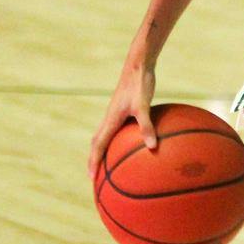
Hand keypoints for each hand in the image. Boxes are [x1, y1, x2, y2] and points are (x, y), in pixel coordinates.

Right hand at [89, 59, 156, 183]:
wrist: (138, 64)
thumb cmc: (140, 83)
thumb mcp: (144, 105)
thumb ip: (146, 125)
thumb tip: (152, 146)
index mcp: (111, 120)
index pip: (98, 146)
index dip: (94, 163)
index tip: (91, 179)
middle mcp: (109, 118)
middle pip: (97, 144)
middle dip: (94, 161)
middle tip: (94, 177)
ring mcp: (115, 114)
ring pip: (103, 136)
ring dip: (102, 151)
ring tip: (106, 165)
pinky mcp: (122, 110)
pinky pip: (115, 130)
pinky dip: (115, 141)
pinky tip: (129, 144)